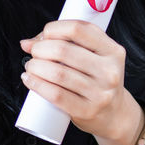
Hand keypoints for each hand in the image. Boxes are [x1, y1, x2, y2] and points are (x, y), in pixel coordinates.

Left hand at [20, 20, 144, 144]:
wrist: (115, 115)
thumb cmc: (98, 82)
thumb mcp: (95, 58)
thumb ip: (69, 44)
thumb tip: (29, 43)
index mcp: (112, 51)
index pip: (78, 29)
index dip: (54, 29)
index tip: (45, 35)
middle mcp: (109, 70)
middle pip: (63, 50)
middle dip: (40, 49)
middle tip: (34, 54)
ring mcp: (100, 92)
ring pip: (57, 73)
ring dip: (35, 67)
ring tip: (31, 67)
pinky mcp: (87, 111)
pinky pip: (56, 95)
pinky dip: (37, 85)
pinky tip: (29, 80)